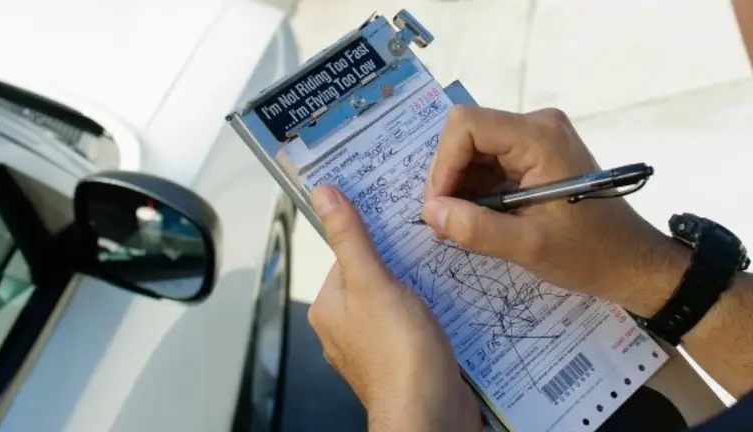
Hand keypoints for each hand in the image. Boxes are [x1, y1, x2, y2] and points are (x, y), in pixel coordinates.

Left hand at [308, 185, 480, 431]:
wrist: (429, 414)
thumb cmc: (397, 354)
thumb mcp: (372, 282)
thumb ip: (350, 238)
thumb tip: (323, 196)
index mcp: (329, 307)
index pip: (348, 255)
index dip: (374, 237)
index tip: (399, 222)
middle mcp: (345, 328)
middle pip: (373, 278)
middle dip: (400, 265)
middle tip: (428, 247)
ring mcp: (374, 347)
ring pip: (395, 302)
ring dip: (418, 290)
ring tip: (441, 276)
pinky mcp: (402, 361)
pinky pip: (412, 325)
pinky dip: (428, 314)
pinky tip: (447, 308)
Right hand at [422, 106, 689, 315]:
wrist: (633, 262)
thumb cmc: (590, 254)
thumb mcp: (529, 247)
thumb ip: (476, 228)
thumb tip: (429, 212)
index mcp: (539, 137)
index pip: (466, 126)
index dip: (444, 164)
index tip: (439, 207)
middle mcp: (536, 125)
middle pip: (466, 136)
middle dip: (448, 179)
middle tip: (445, 223)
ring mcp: (536, 138)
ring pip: (473, 150)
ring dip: (459, 188)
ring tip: (460, 227)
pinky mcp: (535, 154)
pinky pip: (489, 162)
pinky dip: (475, 190)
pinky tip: (477, 219)